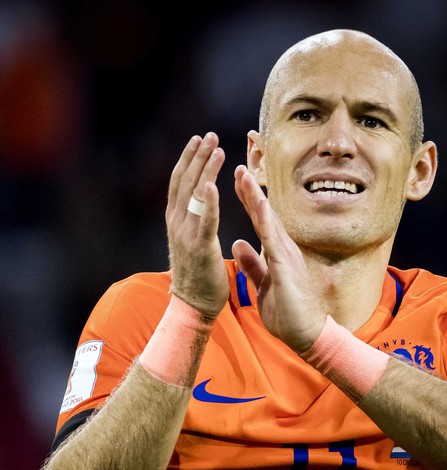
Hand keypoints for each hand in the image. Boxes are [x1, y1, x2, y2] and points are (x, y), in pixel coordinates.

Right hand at [166, 133, 228, 317]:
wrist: (193, 304)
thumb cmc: (198, 274)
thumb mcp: (190, 241)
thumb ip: (194, 222)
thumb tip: (199, 205)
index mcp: (176, 220)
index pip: (180, 183)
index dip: (188, 160)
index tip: (199, 141)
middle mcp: (177, 222)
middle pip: (184, 181)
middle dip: (196, 156)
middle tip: (209, 135)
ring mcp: (186, 234)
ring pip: (194, 194)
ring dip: (204, 169)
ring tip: (216, 147)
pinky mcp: (200, 247)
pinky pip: (205, 220)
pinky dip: (208, 201)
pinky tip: (212, 183)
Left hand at [231, 165, 325, 352]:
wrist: (306, 335)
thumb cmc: (288, 312)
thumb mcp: (264, 284)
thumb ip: (252, 264)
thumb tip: (237, 244)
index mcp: (277, 253)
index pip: (260, 222)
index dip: (249, 201)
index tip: (237, 181)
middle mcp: (284, 249)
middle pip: (265, 215)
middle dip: (251, 192)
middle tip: (239, 167)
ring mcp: (287, 257)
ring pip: (270, 222)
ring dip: (257, 199)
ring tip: (244, 176)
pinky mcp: (287, 269)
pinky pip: (275, 242)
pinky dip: (267, 222)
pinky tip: (260, 205)